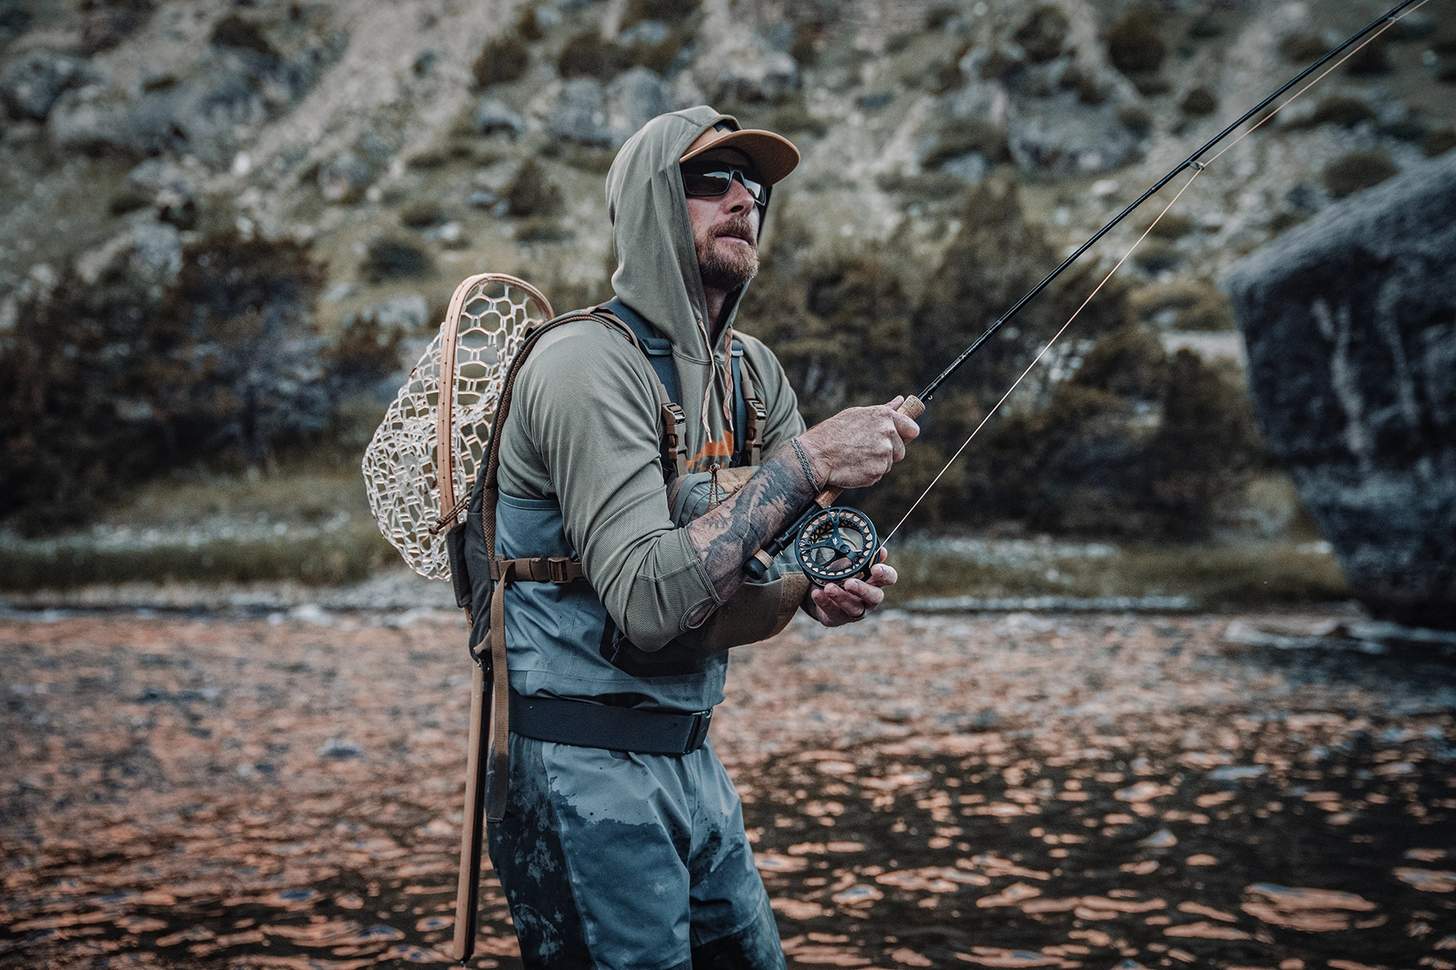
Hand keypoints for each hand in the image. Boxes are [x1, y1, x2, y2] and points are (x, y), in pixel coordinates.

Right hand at [797, 395, 919, 490]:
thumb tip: (900, 401)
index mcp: (885, 416)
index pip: (911, 429)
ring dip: (876, 463)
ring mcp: (884, 453)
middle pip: (901, 450)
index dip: (906, 435)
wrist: (816, 454)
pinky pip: (878, 475)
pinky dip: (868, 474)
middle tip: (865, 450)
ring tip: (856, 457)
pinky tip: (854, 466)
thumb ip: (883, 410)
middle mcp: (888, 433)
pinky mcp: (878, 471)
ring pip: (889, 463)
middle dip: (888, 453)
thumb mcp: (857, 414)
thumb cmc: (833, 432)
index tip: (900, 439)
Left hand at [804, 548, 897, 626]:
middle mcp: (869, 599)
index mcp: (876, 582)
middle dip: (862, 590)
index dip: (885, 574)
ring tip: (829, 588)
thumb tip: (881, 550)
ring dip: (841, 597)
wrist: (824, 592)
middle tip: (849, 583)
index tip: (875, 568)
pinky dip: (824, 602)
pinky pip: (832, 612)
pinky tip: (817, 593)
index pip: (889, 578)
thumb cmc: (844, 576)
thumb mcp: (853, 564)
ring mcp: (855, 611)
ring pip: (853, 608)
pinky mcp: (838, 618)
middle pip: (874, 597)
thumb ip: (865, 557)